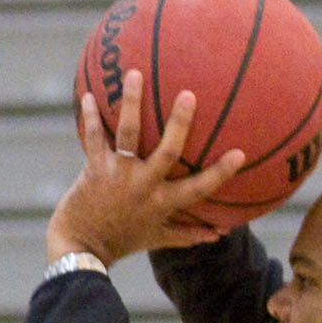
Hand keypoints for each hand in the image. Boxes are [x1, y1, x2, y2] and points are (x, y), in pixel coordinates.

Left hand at [46, 68, 247, 266]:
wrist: (81, 248)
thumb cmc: (122, 240)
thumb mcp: (157, 238)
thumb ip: (189, 234)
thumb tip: (220, 233)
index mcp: (162, 203)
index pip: (198, 188)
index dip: (220, 173)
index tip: (240, 153)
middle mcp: (142, 186)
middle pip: (167, 151)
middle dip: (179, 123)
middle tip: (189, 94)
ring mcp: (117, 174)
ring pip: (128, 134)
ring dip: (132, 103)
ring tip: (135, 74)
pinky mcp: (94, 168)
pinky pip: (93, 137)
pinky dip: (90, 116)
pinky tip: (87, 94)